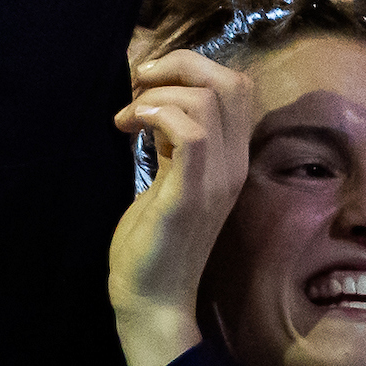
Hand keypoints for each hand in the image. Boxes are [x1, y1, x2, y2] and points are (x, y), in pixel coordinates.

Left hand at [109, 47, 255, 365]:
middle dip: (180, 65)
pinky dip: (157, 114)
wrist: (151, 299)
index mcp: (232, 157)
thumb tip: (159, 98)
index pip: (237, 85)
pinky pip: (189, 133)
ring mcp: (215, 180)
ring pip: (208, 100)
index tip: (149, 82)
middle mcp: (233, 164)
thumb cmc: (154, 239)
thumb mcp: (172, 177)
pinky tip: (131, 125)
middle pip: (230, 82)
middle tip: (139, 84)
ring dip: (159, 93)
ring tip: (128, 115)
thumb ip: (176, 141)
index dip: (193, 66)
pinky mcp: (189, 196)